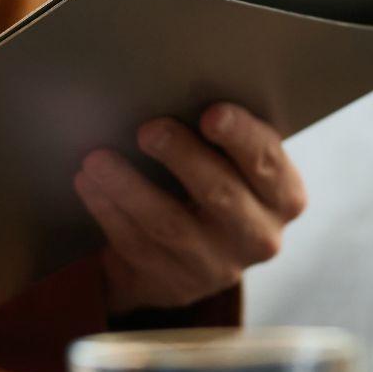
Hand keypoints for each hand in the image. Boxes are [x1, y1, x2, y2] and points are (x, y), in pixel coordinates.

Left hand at [74, 103, 307, 314]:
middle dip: (181, 157)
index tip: (211, 114)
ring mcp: (216, 266)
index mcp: (283, 196)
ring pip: (170, 224)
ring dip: (130, 187)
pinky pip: (137, 244)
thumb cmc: (215, 184)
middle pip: (220, 193)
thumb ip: (225, 138)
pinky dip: (109, 211)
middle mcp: (259, 236)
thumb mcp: (237, 166)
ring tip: (97, 159)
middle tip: (148, 129)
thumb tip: (175, 87)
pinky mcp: (176, 284)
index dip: (241, 137)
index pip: (267, 162)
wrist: (194, 256)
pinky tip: (89, 184)